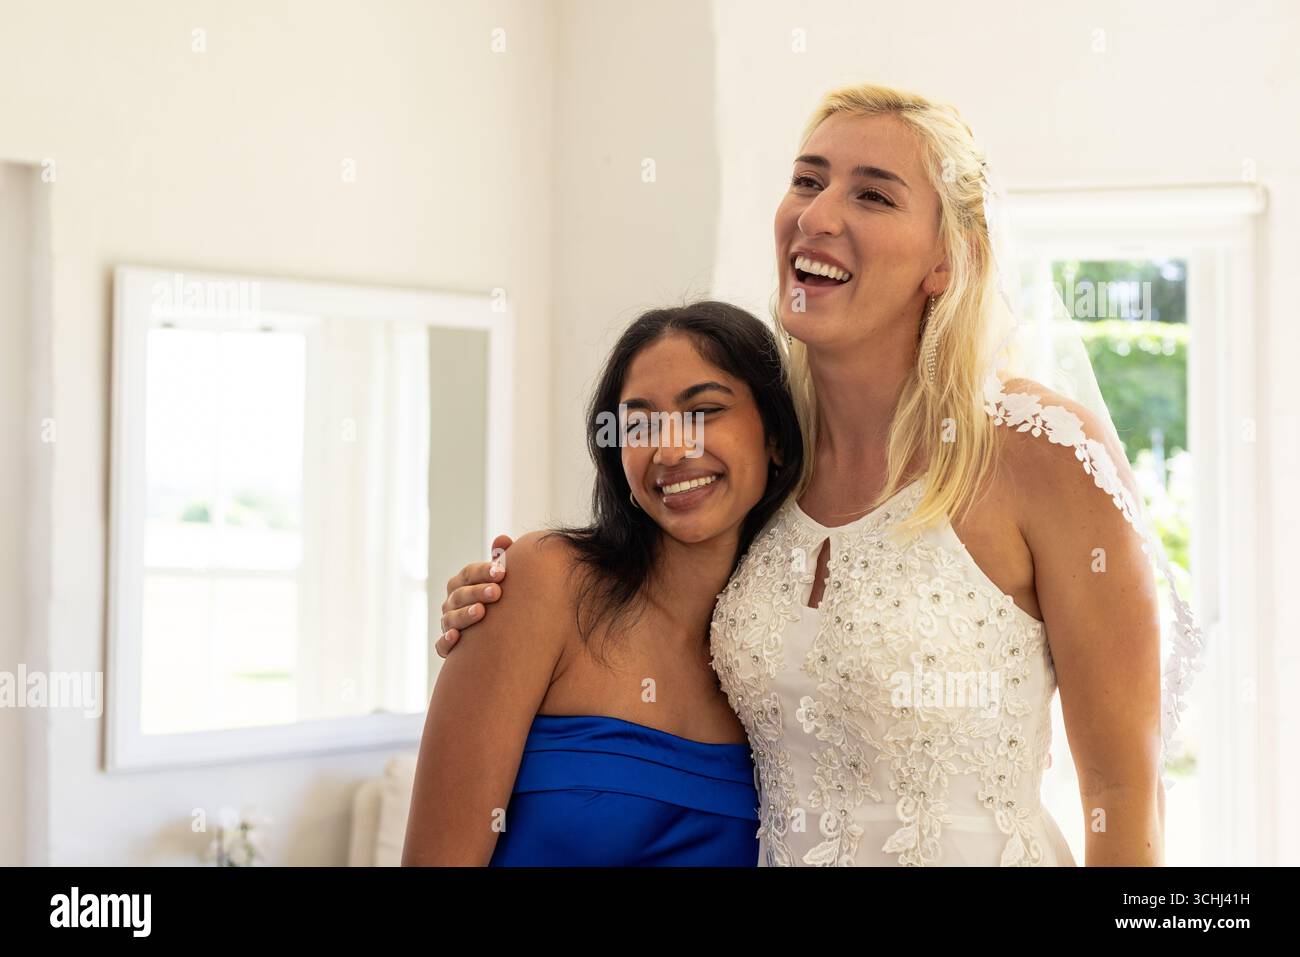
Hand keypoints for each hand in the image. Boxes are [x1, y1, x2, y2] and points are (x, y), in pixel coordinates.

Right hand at [435, 533, 513, 657]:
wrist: (498, 634)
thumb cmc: (499, 599)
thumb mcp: (499, 580)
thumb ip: (500, 560)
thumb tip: (502, 539)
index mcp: (463, 583)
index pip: (469, 573)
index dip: (484, 571)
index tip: (501, 572)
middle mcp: (452, 602)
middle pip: (460, 594)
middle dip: (478, 592)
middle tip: (497, 592)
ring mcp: (448, 623)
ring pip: (451, 618)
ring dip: (464, 614)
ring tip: (480, 612)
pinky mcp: (447, 646)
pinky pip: (442, 645)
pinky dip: (446, 641)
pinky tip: (456, 637)